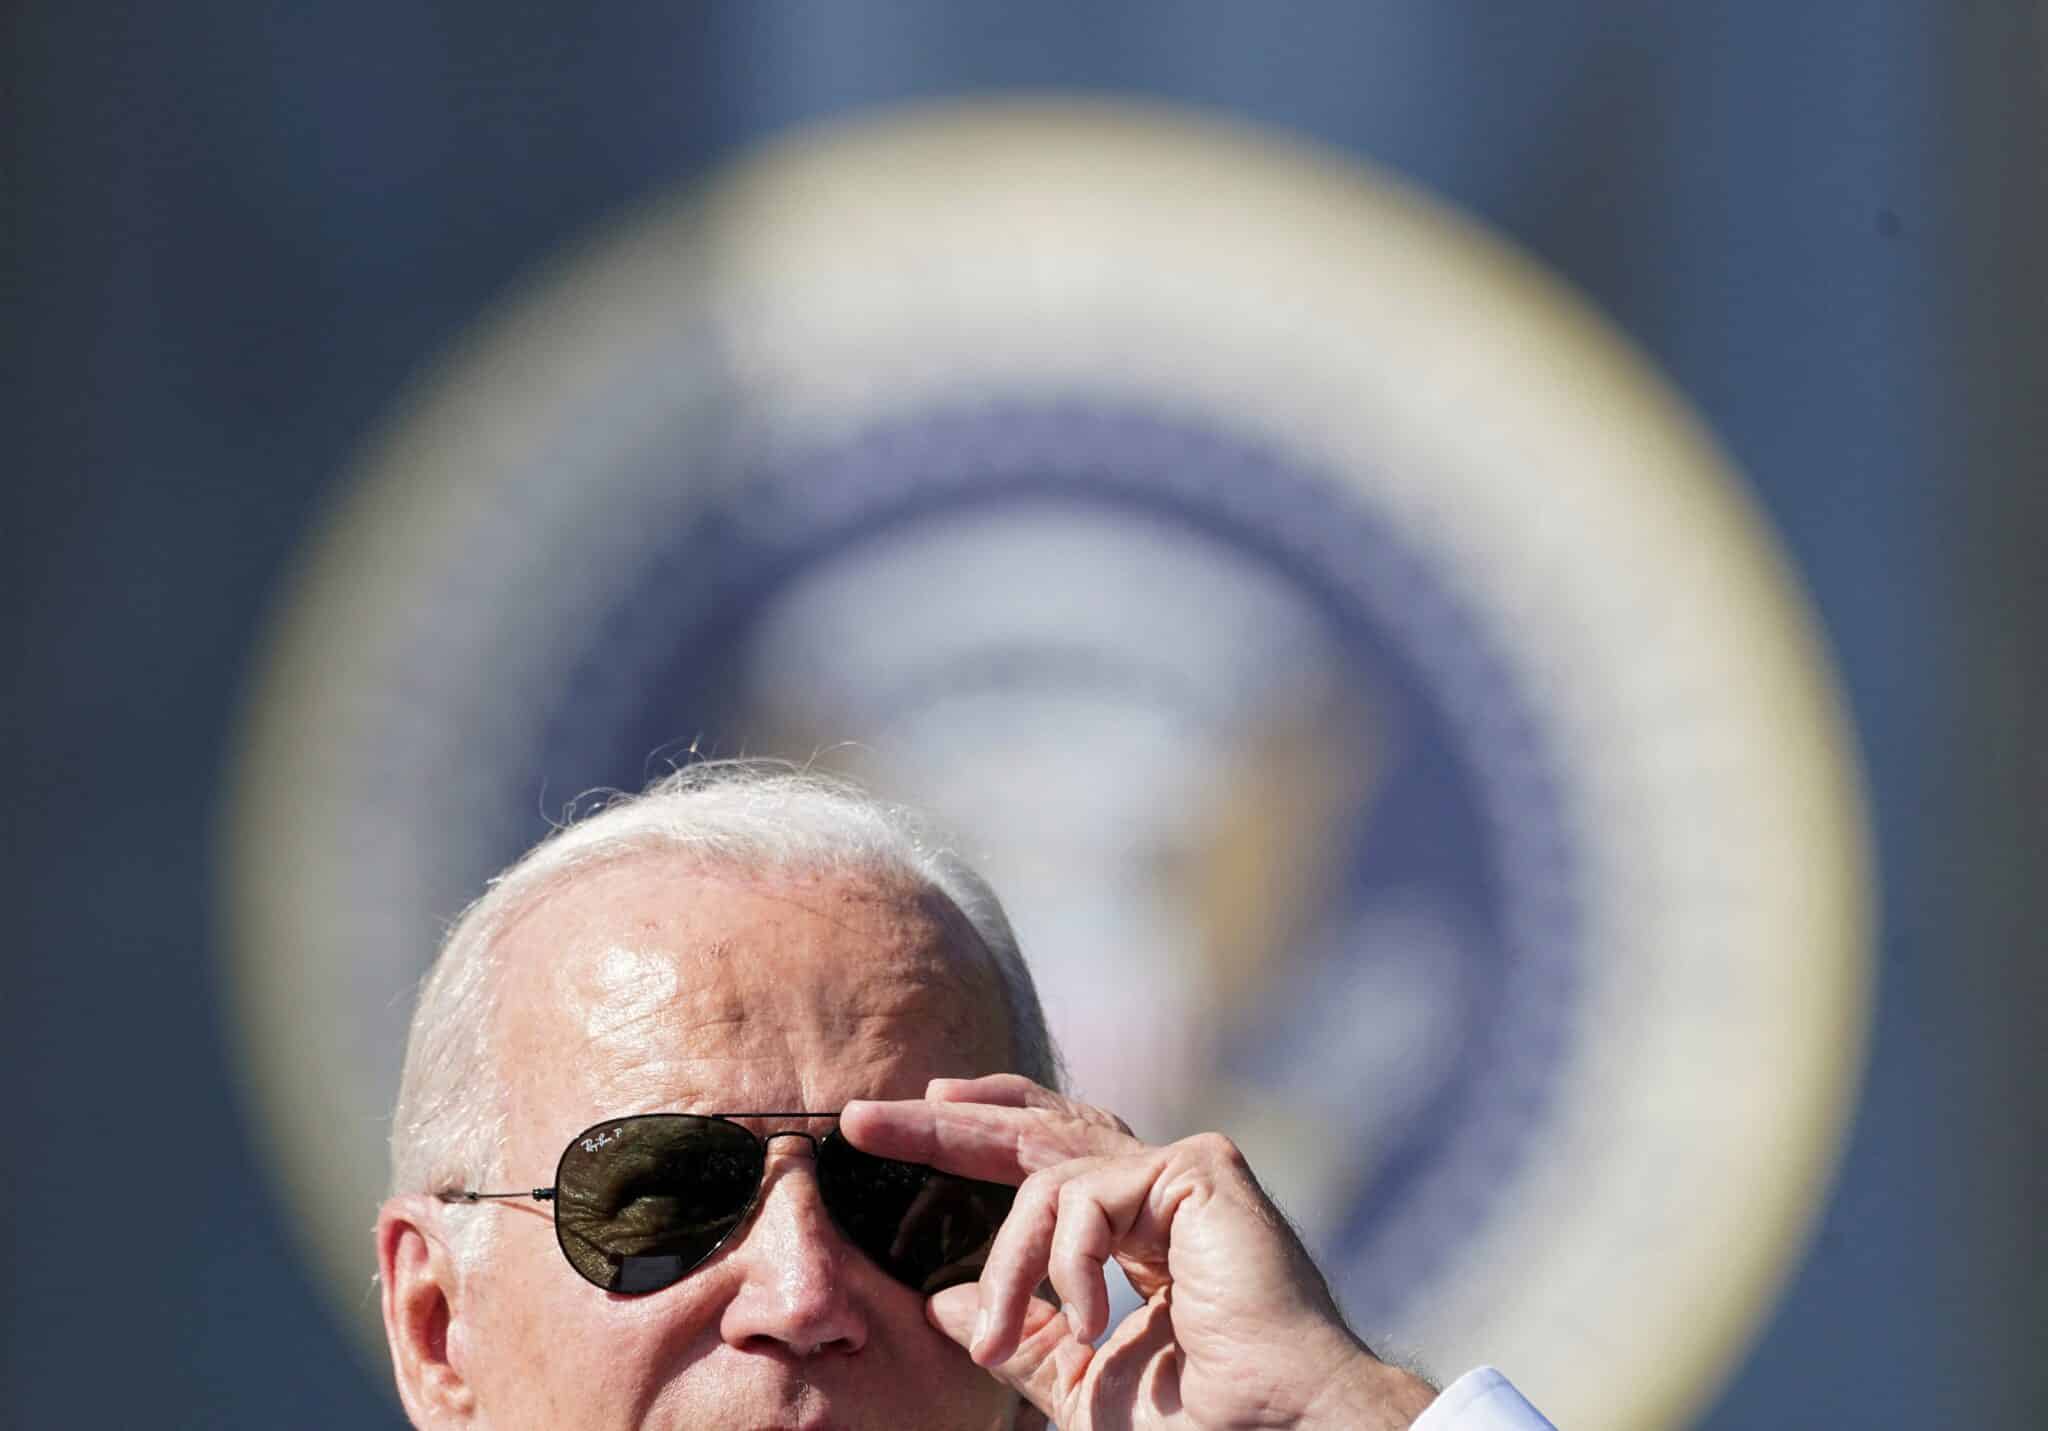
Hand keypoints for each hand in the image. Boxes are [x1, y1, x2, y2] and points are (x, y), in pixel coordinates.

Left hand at [841, 1075, 1438, 1429]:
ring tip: (992, 1336)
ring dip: (1006, 1261)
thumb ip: (1019, 1334)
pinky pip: (1084, 1193)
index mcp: (1137, 1229)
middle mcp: (1159, 1188)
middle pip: (1032, 1128)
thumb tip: (943, 1298)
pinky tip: (1089, 1322)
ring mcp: (1181, 1172)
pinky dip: (1064, 1261)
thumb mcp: (1079, 1382)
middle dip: (940, 1126)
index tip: (894, 1124)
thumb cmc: (1198, 1423)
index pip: (1041, 1159)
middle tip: (860, 1121)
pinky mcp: (1198, 1169)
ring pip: (1047, 1177)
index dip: (968, 1136)